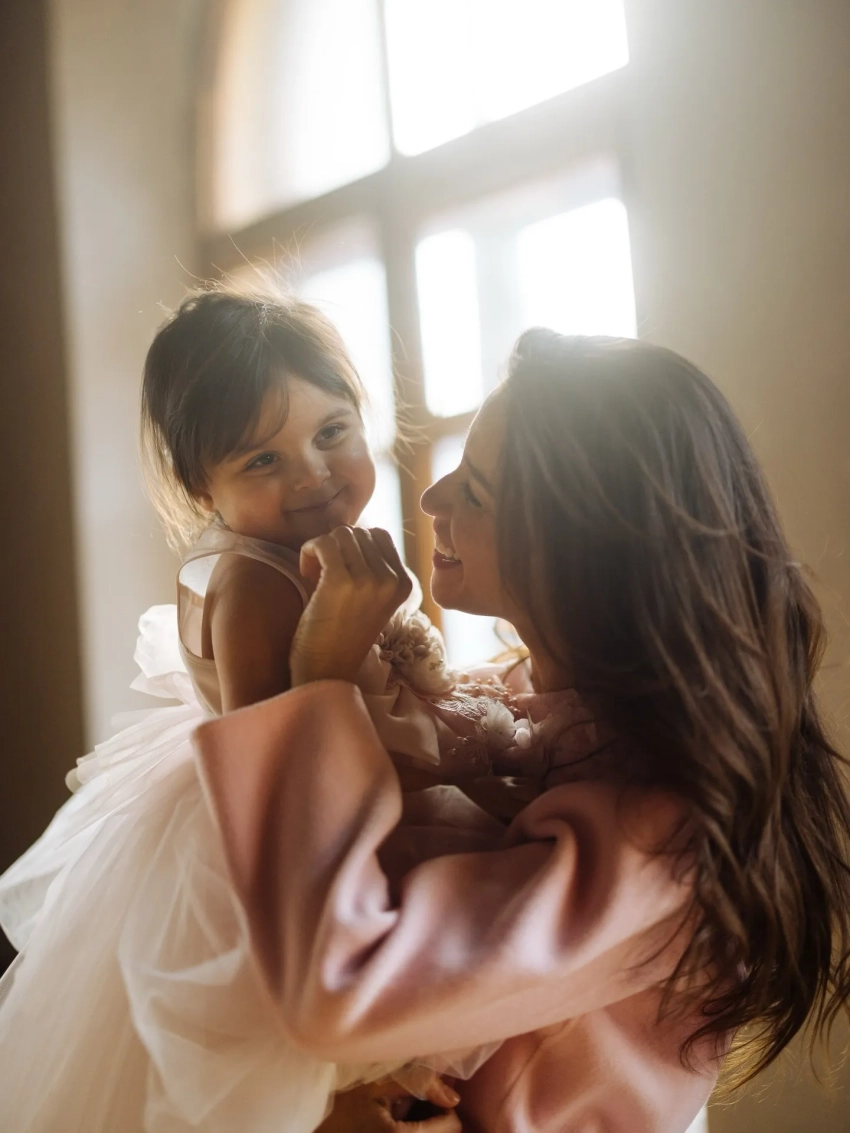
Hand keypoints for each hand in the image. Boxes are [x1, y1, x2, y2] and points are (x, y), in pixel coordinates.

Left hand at [290, 527, 411, 685]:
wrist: (325, 673)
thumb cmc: (341, 637)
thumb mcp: (369, 600)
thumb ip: (370, 568)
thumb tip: (350, 527)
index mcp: (403, 584)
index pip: (380, 536)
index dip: (354, 547)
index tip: (340, 571)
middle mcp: (391, 580)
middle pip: (359, 532)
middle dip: (336, 548)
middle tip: (323, 576)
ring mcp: (369, 580)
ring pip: (341, 533)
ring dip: (322, 549)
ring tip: (315, 577)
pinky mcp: (341, 581)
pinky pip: (323, 542)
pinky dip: (309, 552)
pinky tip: (306, 575)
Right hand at [316, 1076, 461, 1132]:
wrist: (316, 1131)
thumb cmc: (342, 1105)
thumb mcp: (377, 1085)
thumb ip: (418, 1082)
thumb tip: (454, 1096)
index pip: (451, 1126)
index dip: (445, 1107)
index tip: (427, 1095)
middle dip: (436, 1119)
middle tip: (416, 1104)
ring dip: (427, 1128)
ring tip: (405, 1115)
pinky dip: (416, 1132)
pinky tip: (399, 1124)